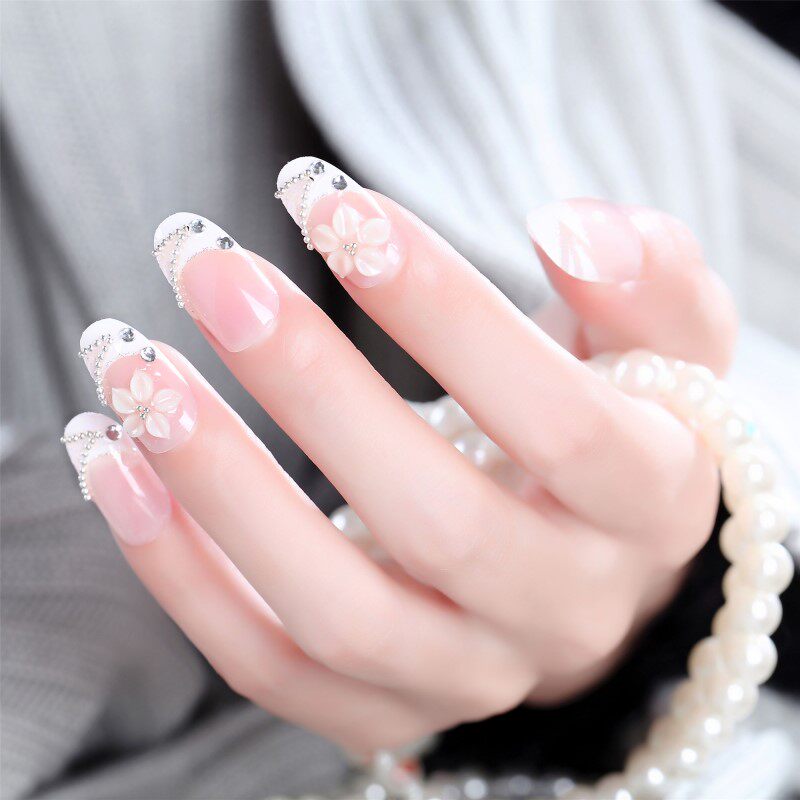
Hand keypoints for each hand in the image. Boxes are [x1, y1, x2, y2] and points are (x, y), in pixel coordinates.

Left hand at [66, 160, 736, 755]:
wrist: (588, 558)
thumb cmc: (617, 426)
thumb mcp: (666, 343)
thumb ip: (646, 280)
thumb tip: (570, 226)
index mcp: (650, 506)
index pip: (557, 419)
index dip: (443, 310)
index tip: (330, 205)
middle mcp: (566, 609)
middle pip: (434, 523)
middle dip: (310, 384)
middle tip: (207, 268)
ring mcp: (470, 674)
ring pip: (335, 610)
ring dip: (220, 484)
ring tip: (133, 370)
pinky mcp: (384, 706)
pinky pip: (270, 664)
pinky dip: (180, 573)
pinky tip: (119, 467)